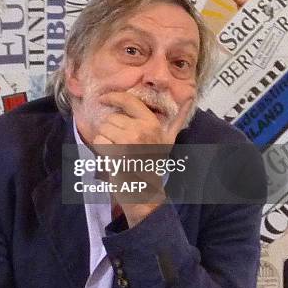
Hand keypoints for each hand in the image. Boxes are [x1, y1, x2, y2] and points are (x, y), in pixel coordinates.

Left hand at [92, 92, 193, 225]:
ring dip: (105, 138)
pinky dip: (101, 148)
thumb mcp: (169, 138)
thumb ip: (179, 118)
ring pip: (103, 128)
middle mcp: (141, 129)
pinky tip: (111, 156)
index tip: (103, 98)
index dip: (113, 96)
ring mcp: (128, 141)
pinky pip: (99, 140)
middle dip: (111, 128)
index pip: (129, 100)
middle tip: (120, 142)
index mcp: (152, 123)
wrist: (145, 191)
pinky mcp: (116, 153)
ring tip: (116, 149)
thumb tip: (189, 98)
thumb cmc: (154, 163)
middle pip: (112, 117)